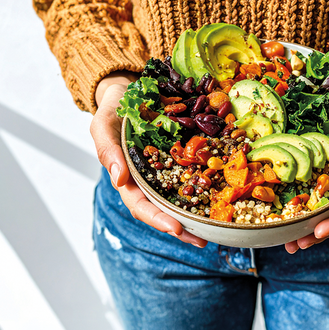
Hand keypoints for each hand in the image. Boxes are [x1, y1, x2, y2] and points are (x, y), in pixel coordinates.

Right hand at [92, 73, 207, 247]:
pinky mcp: (183, 158)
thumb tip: (118, 178)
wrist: (131, 89)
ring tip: (217, 229)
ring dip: (198, 216)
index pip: (140, 205)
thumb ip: (107, 150)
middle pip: (164, 211)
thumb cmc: (114, 109)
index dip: (157, 219)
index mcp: (128, 178)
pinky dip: (209, 186)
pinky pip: (196, 174)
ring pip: (182, 198)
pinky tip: (225, 195)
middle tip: (202, 240)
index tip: (175, 228)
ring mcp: (167, 170)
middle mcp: (149, 180)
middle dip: (182, 228)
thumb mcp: (103, 124)